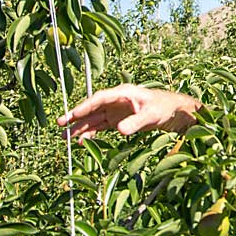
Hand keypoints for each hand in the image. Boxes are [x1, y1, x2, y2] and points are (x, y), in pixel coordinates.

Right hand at [56, 84, 201, 139]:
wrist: (175, 113)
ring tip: (65, 138)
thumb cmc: (165, 107)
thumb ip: (136, 122)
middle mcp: (116, 101)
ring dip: (80, 127)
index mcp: (123, 93)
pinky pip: (100, 127)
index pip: (100, 98)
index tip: (73, 114)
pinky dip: (91, 134)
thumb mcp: (151, 115)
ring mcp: (116, 112)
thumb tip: (120, 130)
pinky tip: (81, 142)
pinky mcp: (118, 121)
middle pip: (92, 108)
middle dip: (76, 116)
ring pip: (94, 119)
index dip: (85, 106)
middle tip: (60, 124)